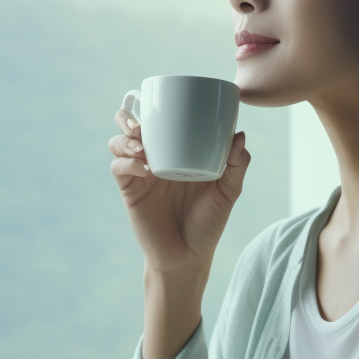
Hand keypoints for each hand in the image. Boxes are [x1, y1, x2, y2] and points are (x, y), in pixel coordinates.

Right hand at [110, 111, 251, 274]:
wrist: (189, 257)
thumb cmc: (208, 223)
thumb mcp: (228, 193)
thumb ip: (236, 166)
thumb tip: (240, 135)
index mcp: (177, 152)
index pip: (160, 122)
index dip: (154, 107)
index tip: (165, 101)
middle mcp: (155, 158)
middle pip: (130, 126)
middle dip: (127, 117)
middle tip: (139, 124)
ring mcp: (140, 174)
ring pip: (118, 143)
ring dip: (124, 139)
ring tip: (140, 146)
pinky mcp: (130, 190)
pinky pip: (119, 168)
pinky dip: (127, 163)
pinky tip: (144, 168)